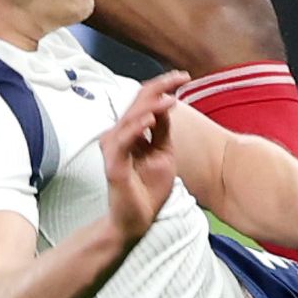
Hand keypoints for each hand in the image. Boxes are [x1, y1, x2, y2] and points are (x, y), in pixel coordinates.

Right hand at [99, 71, 188, 240]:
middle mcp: (119, 136)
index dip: (163, 86)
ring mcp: (115, 149)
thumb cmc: (148, 189)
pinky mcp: (113, 164)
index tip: (183, 76)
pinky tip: (150, 120)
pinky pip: (123, 141)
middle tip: (180, 77)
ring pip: (130, 118)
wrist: (136, 220)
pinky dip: (136, 128)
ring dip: (150, 106)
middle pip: (137, 102)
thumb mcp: (163, 154)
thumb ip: (162, 131)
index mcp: (131, 132)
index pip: (144, 101)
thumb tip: (168, 103)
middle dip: (160, 87)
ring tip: (170, 98)